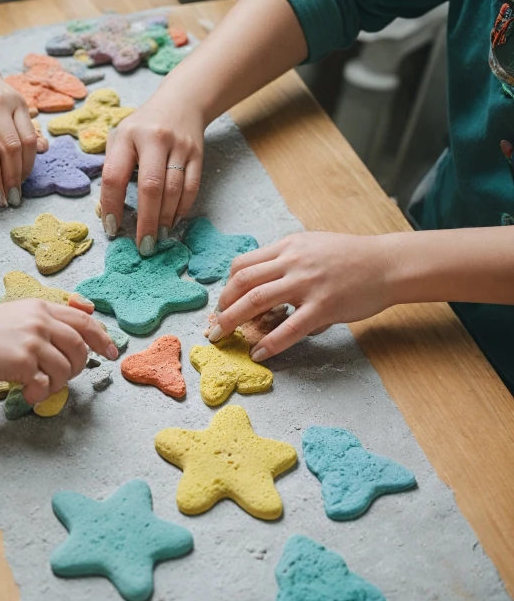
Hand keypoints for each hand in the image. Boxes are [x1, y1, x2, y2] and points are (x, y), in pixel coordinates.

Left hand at [0, 57, 37, 206]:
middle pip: (8, 148)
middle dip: (9, 178)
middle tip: (8, 200)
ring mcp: (12, 102)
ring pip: (25, 143)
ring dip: (22, 171)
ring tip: (16, 189)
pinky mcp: (24, 104)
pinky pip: (33, 136)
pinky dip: (31, 158)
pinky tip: (23, 172)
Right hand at [0, 300, 118, 403]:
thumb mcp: (20, 312)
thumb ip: (50, 315)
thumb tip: (87, 312)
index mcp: (42, 307)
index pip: (84, 321)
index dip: (102, 338)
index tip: (111, 353)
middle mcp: (41, 321)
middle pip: (79, 347)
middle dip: (80, 366)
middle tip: (68, 376)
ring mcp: (32, 340)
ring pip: (66, 368)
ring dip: (59, 382)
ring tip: (42, 384)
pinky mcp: (22, 361)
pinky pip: (45, 382)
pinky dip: (41, 392)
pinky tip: (29, 392)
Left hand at [100, 96, 204, 253]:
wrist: (182, 102)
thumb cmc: (143, 127)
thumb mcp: (121, 136)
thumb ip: (113, 166)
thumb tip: (107, 209)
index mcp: (128, 135)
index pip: (114, 176)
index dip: (112, 205)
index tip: (112, 228)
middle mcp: (154, 139)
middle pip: (150, 187)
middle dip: (146, 221)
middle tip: (144, 245)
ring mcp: (179, 146)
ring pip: (174, 190)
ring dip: (166, 219)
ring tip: (159, 237)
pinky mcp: (198, 154)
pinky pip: (192, 187)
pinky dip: (183, 208)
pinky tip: (174, 221)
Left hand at [210, 232, 394, 359]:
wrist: (388, 264)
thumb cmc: (351, 258)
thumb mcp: (312, 247)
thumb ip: (288, 262)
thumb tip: (266, 287)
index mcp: (288, 247)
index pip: (244, 264)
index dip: (227, 285)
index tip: (223, 302)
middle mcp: (292, 262)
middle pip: (242, 281)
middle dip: (221, 305)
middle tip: (213, 324)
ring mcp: (307, 283)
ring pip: (256, 300)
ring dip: (233, 321)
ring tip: (221, 338)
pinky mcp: (323, 306)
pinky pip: (289, 328)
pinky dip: (269, 343)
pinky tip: (258, 353)